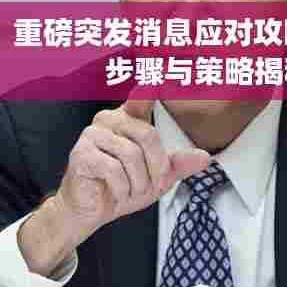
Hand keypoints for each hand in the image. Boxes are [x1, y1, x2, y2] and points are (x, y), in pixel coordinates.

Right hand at [57, 93, 210, 235]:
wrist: (93, 212)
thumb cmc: (124, 187)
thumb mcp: (158, 177)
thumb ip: (179, 164)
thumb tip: (205, 157)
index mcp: (129, 118)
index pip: (143, 96)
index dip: (152, 85)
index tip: (162, 74)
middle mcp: (110, 119)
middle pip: (148, 134)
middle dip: (156, 167)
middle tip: (151, 185)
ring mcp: (93, 134)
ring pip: (131, 155)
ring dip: (138, 183)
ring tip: (131, 190)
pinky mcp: (81, 153)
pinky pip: (113, 169)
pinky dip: (122, 188)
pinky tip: (117, 192)